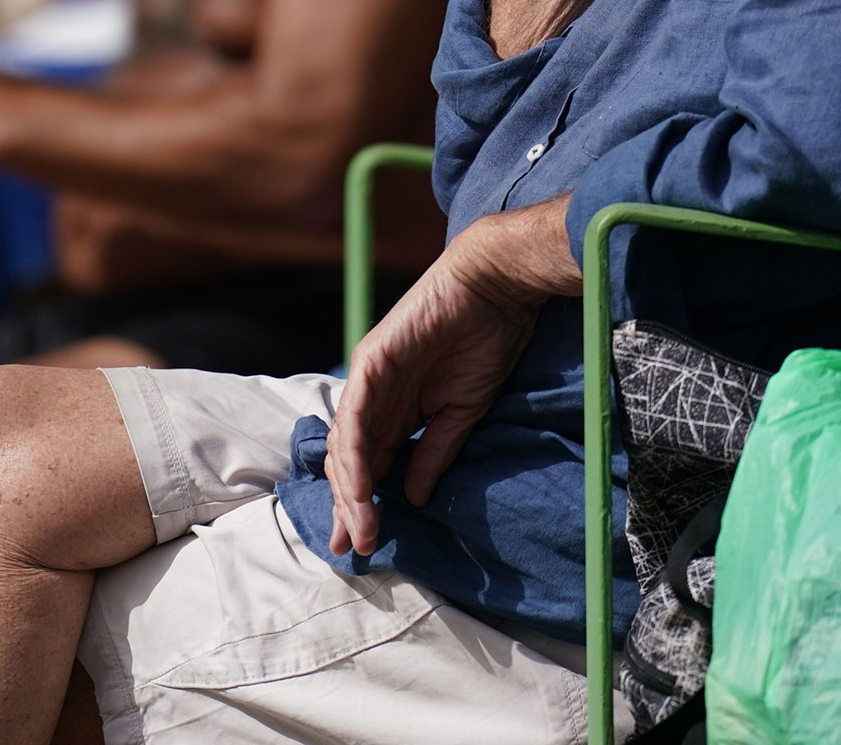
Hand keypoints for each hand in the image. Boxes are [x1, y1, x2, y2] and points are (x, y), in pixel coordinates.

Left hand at [325, 197, 580, 556]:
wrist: (495, 291)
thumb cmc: (484, 343)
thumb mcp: (461, 414)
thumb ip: (434, 452)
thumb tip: (415, 498)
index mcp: (396, 411)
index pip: (370, 465)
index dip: (364, 506)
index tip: (364, 547)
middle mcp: (375, 398)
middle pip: (350, 461)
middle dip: (350, 507)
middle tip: (355, 549)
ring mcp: (368, 380)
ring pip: (345, 444)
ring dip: (350, 491)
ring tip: (360, 529)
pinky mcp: (370, 363)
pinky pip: (354, 417)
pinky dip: (353, 454)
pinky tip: (359, 487)